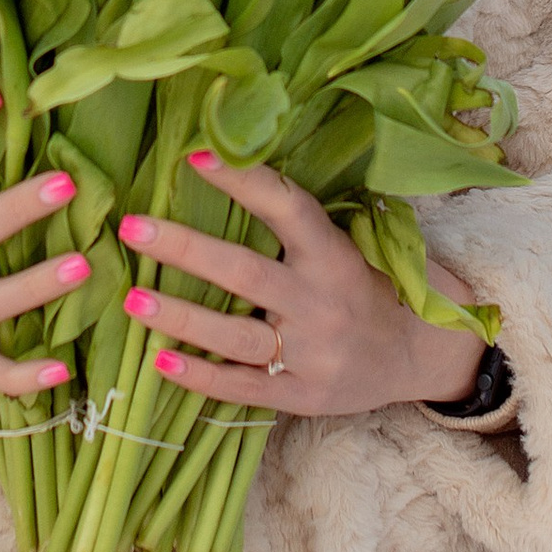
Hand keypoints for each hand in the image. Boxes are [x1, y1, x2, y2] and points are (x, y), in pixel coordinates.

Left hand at [116, 150, 485, 418]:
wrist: (420, 357)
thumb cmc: (371, 287)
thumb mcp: (351, 247)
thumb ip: (301, 225)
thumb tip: (231, 170)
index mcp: (333, 255)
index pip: (286, 207)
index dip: (243, 181)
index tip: (196, 156)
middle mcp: (320, 301)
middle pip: (245, 272)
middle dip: (185, 249)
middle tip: (134, 228)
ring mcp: (311, 353)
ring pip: (235, 334)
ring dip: (180, 317)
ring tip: (131, 300)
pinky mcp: (301, 395)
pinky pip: (243, 386)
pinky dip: (200, 377)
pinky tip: (159, 363)